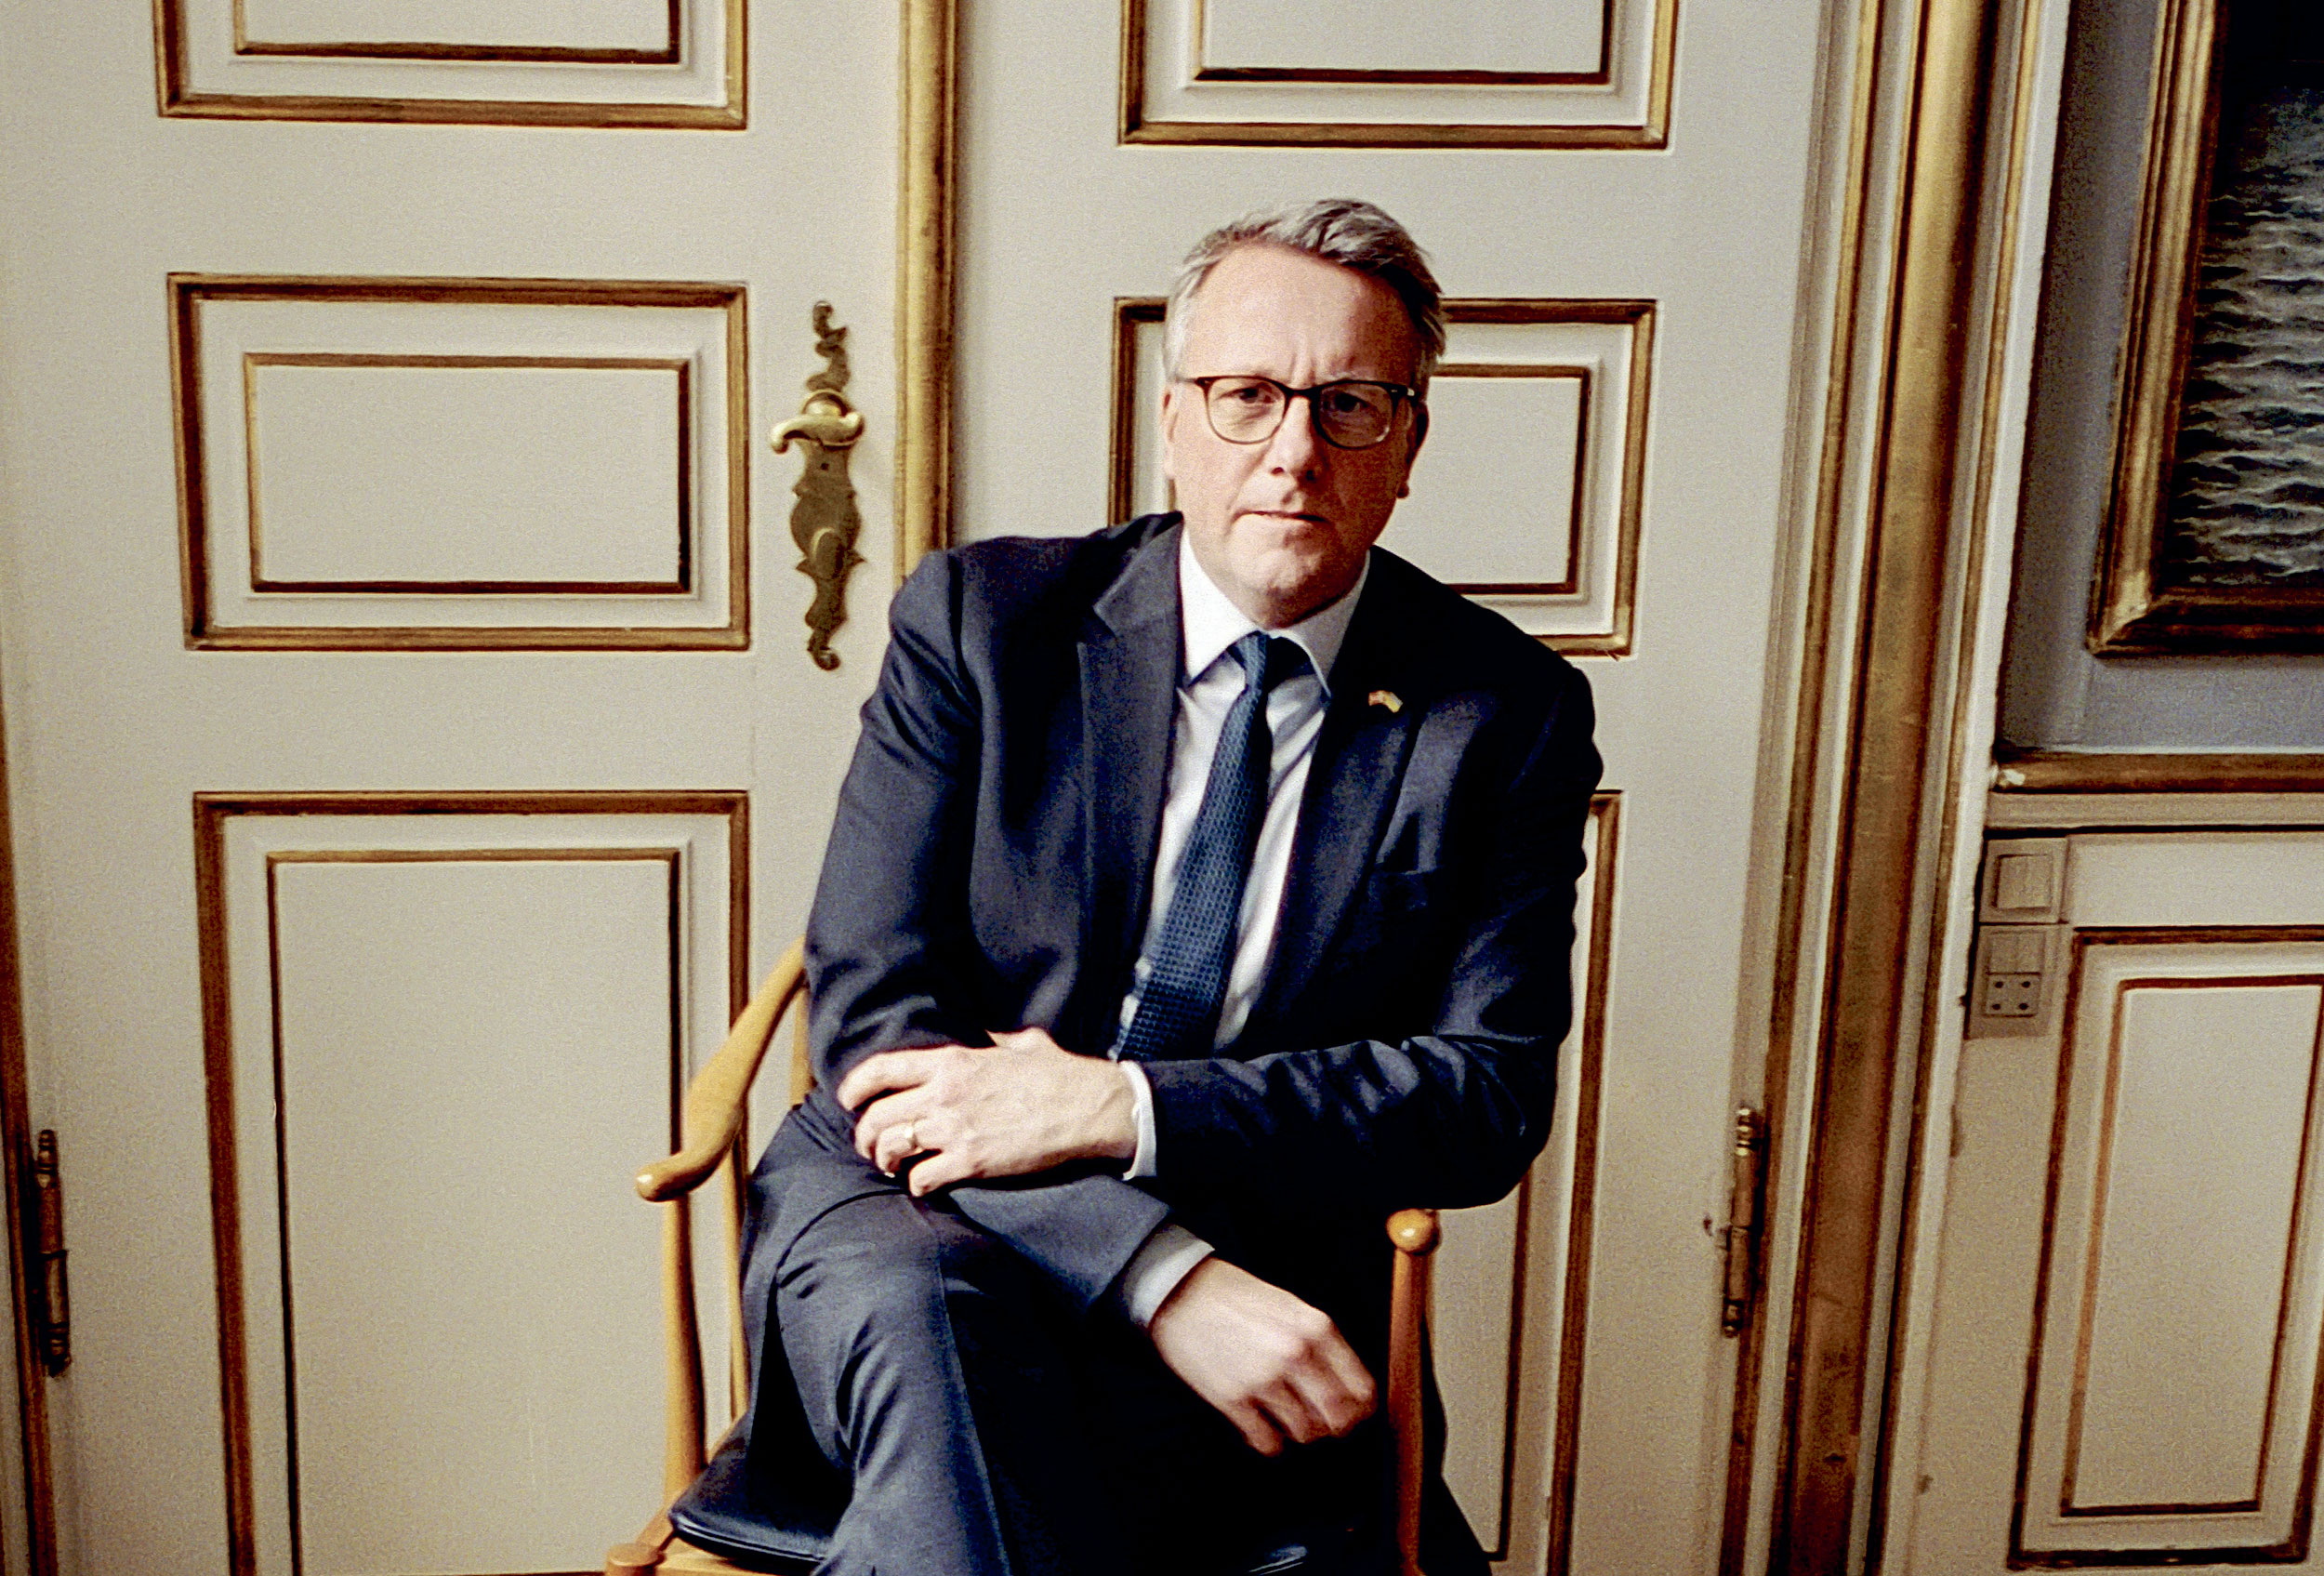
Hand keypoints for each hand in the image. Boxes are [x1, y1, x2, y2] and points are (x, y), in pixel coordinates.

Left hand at [836, 1027, 1136, 1195]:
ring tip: (890, 1166)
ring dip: (884, 1160)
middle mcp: (945, 1093)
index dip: (854, 1086)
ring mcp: (955, 1129)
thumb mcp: (1019, 1044)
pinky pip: (922, 1178)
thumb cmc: (1059, 1074)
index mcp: (953, 1061)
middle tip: (869, 1145)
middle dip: (865, 1135)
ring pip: (892, 1147)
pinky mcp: (971, 1161)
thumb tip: (981, 1038)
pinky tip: (924, 1183)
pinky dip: (916, 1184)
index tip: (847, 1100)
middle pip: (877, 1115)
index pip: (882, 1069)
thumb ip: (990, 1042)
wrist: (1088, 1107)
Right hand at [1147, 1258, 1375, 1455]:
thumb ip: (1320, 1341)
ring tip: (1286, 1418)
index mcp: (1316, 1328)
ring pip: (1304, 1432)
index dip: (1360, 1407)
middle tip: (1322, 1422)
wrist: (1180, 1291)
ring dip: (1299, 1431)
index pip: (1361, 1388)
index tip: (1353, 1412)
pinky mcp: (1233, 1399)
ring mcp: (1264, 1379)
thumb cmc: (1234, 1296)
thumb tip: (1342, 1382)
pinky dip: (1269, 1440)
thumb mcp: (1290, 1305)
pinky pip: (1267, 1441)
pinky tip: (1261, 1425)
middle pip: (1337, 1416)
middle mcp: (1295, 1355)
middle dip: (1333, 1425)